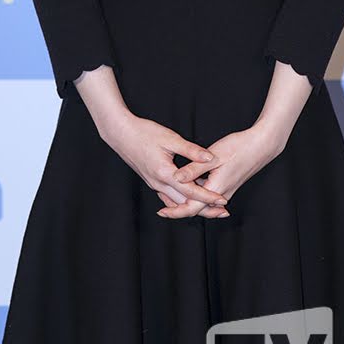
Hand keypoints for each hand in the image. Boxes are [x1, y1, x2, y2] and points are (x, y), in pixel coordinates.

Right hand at [101, 111, 228, 209]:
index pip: (191, 191)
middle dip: (204, 208)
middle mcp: (158, 183)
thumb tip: (210, 157)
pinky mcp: (151, 180)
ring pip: (176, 201)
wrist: (120, 133)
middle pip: (185, 203)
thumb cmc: (144, 133)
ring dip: (192, 205)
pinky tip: (189, 195)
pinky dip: (181, 199)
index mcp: (165, 174)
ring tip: (209, 206)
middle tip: (222, 211)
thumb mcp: (170, 138)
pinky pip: (168, 196)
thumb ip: (191, 150)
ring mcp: (153, 183)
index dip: (209, 196)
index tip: (223, 200)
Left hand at [155, 119, 284, 218]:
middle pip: (197, 208)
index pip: (192, 208)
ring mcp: (226, 190)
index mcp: (216, 189)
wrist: (262, 145)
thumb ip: (194, 169)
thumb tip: (176, 178)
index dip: (175, 211)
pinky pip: (210, 194)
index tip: (161, 212)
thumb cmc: (239, 147)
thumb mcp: (213, 156)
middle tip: (162, 207)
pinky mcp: (228, 184)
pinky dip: (198, 193)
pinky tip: (190, 184)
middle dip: (179, 208)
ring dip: (188, 200)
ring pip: (203, 201)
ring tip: (171, 195)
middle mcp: (222, 194)